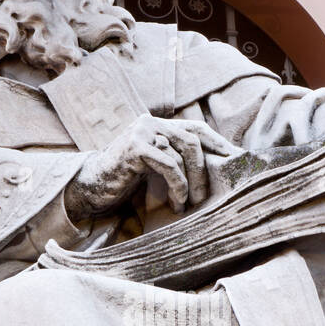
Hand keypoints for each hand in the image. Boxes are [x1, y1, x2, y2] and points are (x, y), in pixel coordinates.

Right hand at [64, 113, 237, 221]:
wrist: (91, 187)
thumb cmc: (124, 180)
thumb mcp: (154, 166)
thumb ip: (174, 159)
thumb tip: (210, 169)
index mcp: (157, 125)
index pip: (194, 128)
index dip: (216, 142)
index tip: (232, 158)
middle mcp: (150, 122)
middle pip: (192, 141)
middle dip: (203, 170)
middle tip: (204, 196)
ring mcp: (141, 132)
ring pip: (182, 153)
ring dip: (191, 182)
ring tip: (188, 203)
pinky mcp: (135, 146)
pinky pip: (168, 164)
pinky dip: (178, 185)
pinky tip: (177, 202)